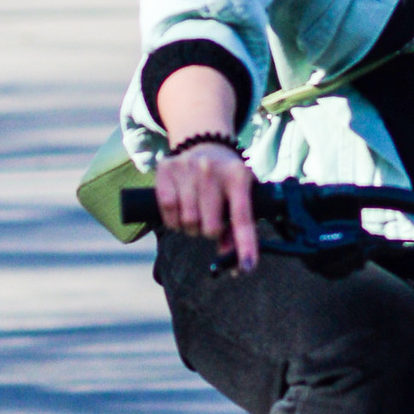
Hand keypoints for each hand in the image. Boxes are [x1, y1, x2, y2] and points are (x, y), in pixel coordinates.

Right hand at [157, 138, 259, 272]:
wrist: (205, 145)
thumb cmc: (226, 181)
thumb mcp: (239, 196)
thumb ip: (237, 229)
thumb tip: (234, 265)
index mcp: (238, 175)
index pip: (242, 218)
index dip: (245, 246)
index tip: (248, 267)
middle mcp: (212, 169)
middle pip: (210, 227)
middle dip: (210, 232)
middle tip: (210, 222)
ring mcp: (187, 167)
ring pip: (188, 221)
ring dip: (191, 226)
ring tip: (195, 213)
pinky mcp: (166, 169)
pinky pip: (168, 210)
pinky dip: (173, 219)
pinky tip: (180, 210)